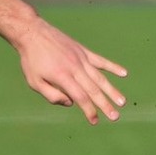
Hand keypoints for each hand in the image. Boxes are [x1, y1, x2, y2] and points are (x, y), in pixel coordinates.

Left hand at [12, 17, 127, 123]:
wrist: (32, 32)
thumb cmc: (31, 60)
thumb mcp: (34, 82)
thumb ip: (52, 95)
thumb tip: (71, 103)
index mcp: (62, 77)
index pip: (80, 97)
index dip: (88, 110)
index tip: (94, 121)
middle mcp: (75, 68)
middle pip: (93, 89)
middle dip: (105, 104)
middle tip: (115, 117)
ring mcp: (81, 58)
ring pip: (100, 77)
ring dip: (112, 90)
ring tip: (122, 102)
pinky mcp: (83, 50)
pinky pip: (100, 60)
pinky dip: (112, 67)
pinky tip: (124, 73)